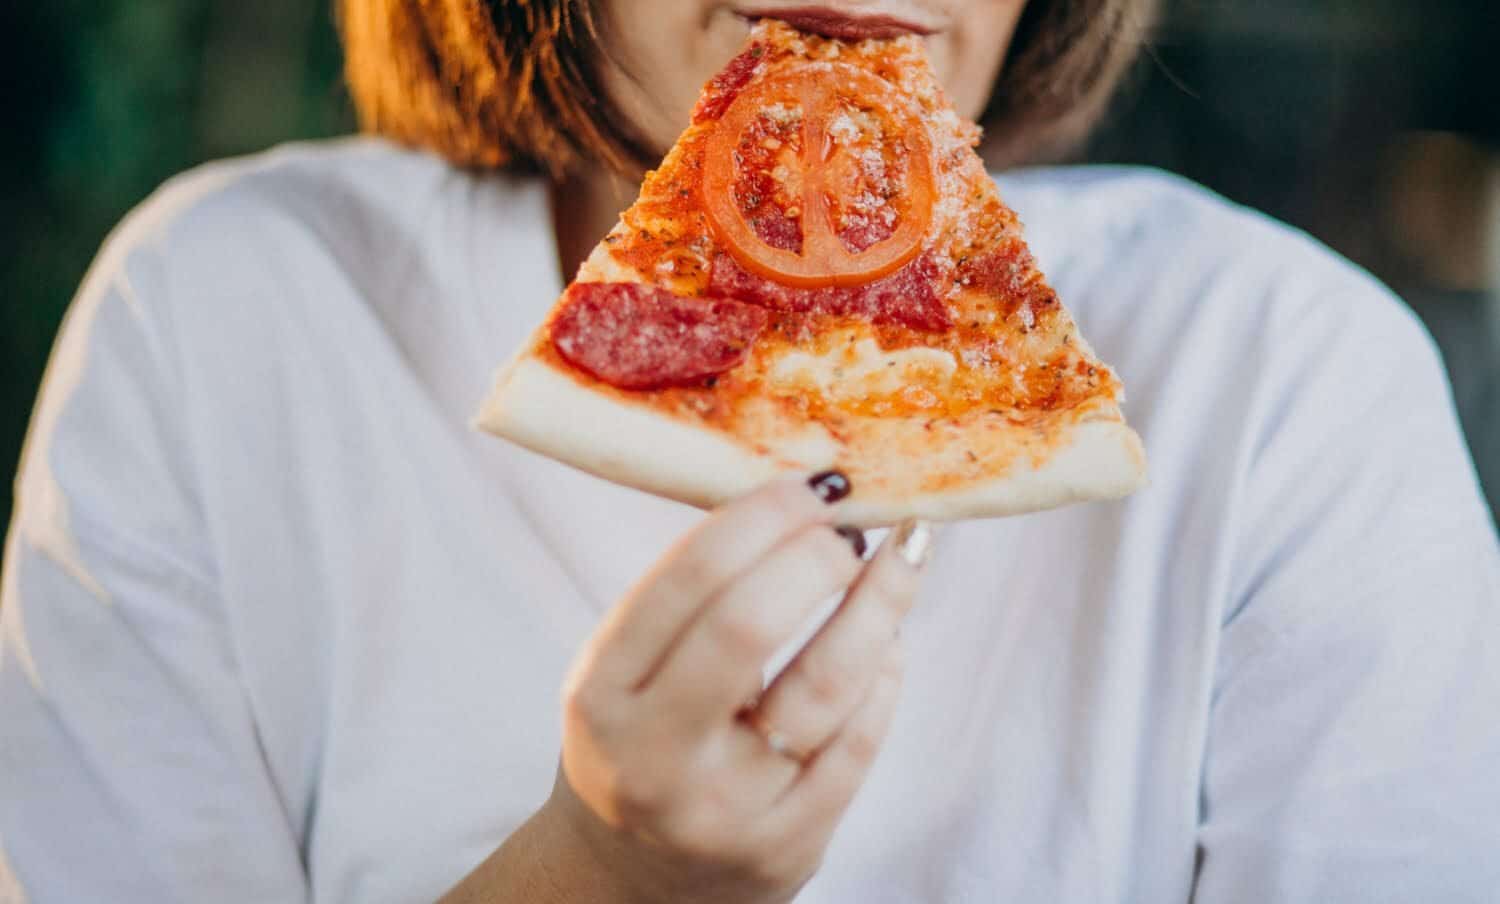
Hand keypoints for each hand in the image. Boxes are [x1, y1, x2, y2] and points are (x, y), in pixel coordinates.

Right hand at [549, 472, 932, 903]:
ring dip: (879, 605)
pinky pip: (858, 743)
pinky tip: (889, 641)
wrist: (636, 879)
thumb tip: (800, 500)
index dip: (762, 518)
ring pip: (825, 686)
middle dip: (816, 557)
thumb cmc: (641, 743)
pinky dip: (885, 676)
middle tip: (849, 528)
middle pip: (749, 626)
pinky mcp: (789, 844)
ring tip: (902, 559)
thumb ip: (688, 601)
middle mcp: (656, 755)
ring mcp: (727, 807)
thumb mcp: (623, 675)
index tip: (811, 487)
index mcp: (602, 694)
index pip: (688, 581)